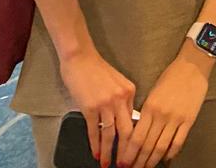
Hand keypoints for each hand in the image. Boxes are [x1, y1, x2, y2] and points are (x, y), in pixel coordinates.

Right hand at [58, 48, 135, 167]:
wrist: (80, 58)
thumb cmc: (96, 69)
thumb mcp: (117, 82)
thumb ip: (122, 99)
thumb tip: (124, 119)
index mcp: (130, 92)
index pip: (135, 121)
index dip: (135, 139)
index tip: (135, 151)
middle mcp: (121, 98)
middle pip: (127, 131)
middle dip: (126, 152)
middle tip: (126, 165)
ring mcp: (105, 104)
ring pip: (110, 134)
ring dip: (109, 152)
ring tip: (108, 164)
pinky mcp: (89, 107)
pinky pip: (94, 131)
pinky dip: (95, 145)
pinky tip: (96, 154)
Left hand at [117, 47, 211, 167]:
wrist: (191, 67)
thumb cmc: (171, 77)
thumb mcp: (153, 92)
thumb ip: (146, 112)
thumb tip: (139, 132)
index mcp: (149, 107)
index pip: (136, 137)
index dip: (129, 153)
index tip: (124, 162)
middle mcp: (161, 115)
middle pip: (147, 145)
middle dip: (138, 161)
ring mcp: (175, 119)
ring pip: (161, 147)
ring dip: (152, 161)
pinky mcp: (189, 120)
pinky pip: (178, 141)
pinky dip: (171, 153)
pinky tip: (166, 158)